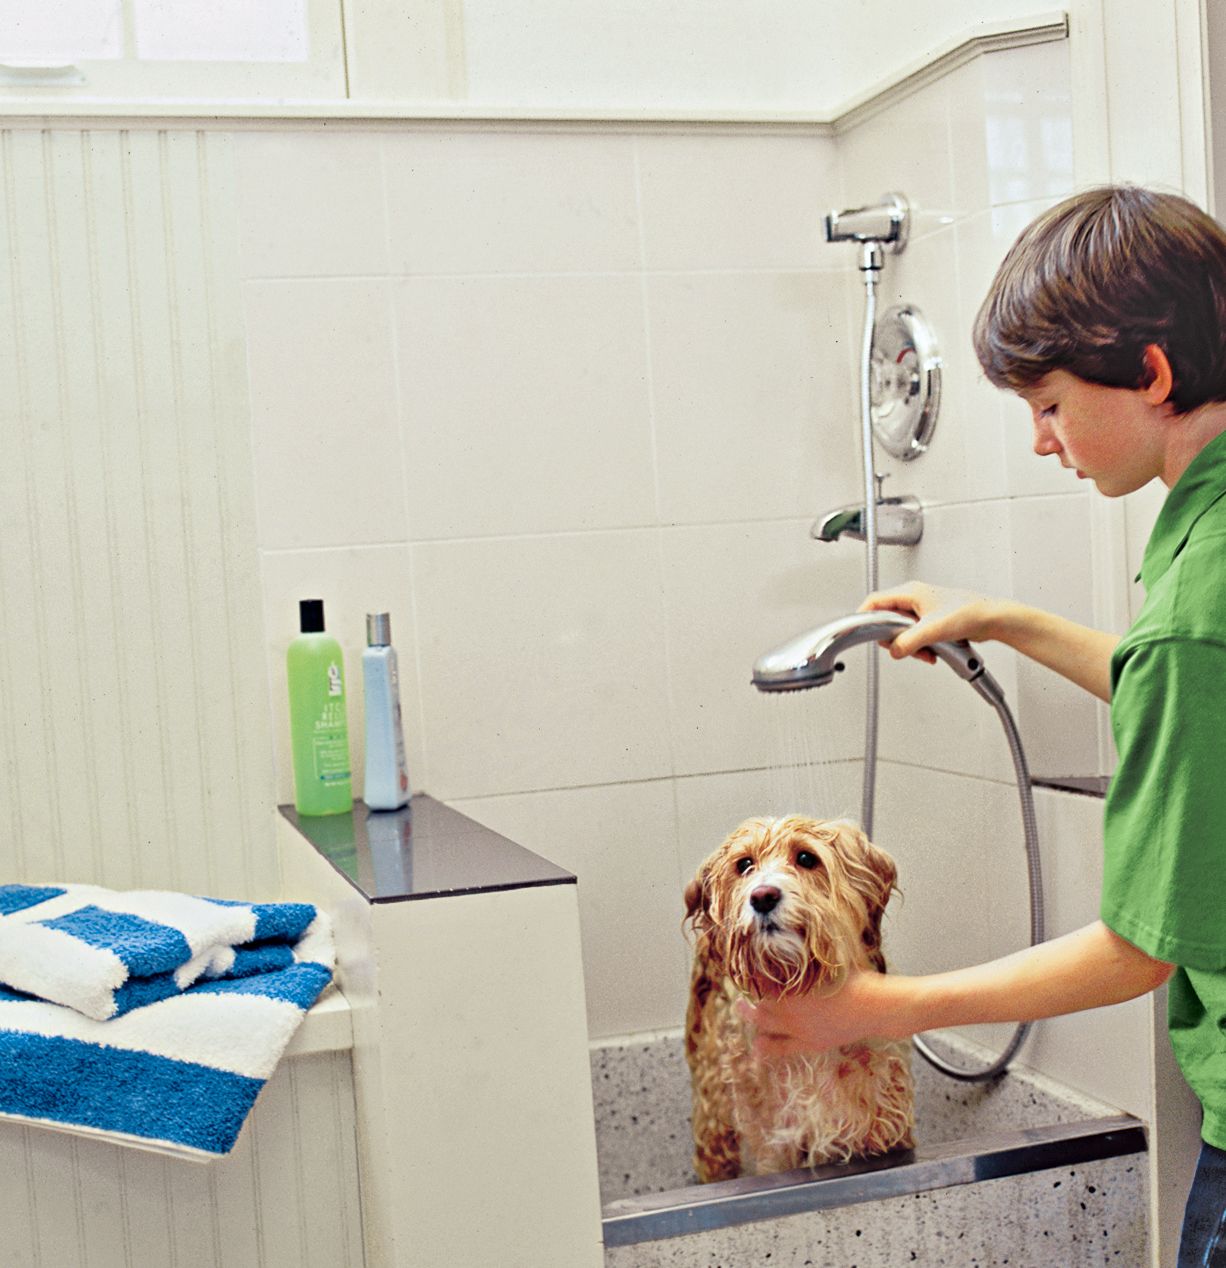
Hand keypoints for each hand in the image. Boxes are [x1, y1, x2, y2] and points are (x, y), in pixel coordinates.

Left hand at [736, 970, 898, 1057]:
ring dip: (752, 1017)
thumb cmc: (851, 978)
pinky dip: (768, 1049)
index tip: (746, 966)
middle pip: (759, 1004)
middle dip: (748, 996)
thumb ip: (803, 954)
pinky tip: (757, 1050)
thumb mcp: (825, 960)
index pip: (760, 982)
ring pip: (765, 1025)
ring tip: (741, 1010)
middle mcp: (790, 1011)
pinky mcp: (811, 1043)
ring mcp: (799, 1030)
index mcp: (790, 989)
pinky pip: (783, 1049)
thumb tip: (787, 938)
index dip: (751, 974)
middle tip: (739, 989)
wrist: (873, 1006)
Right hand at [858, 582, 1006, 664]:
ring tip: (925, 652)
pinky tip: (932, 652)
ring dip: (910, 646)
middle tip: (904, 647)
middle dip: (895, 639)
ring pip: (901, 631)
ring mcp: (922, 610)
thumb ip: (909, 642)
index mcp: (910, 592)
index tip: (861, 631)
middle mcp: (914, 599)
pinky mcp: (930, 621)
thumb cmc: (969, 612)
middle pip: (887, 620)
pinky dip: (920, 647)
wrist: (992, 619)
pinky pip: (915, 636)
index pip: (875, 602)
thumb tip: (894, 650)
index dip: (865, 617)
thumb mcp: (933, 629)